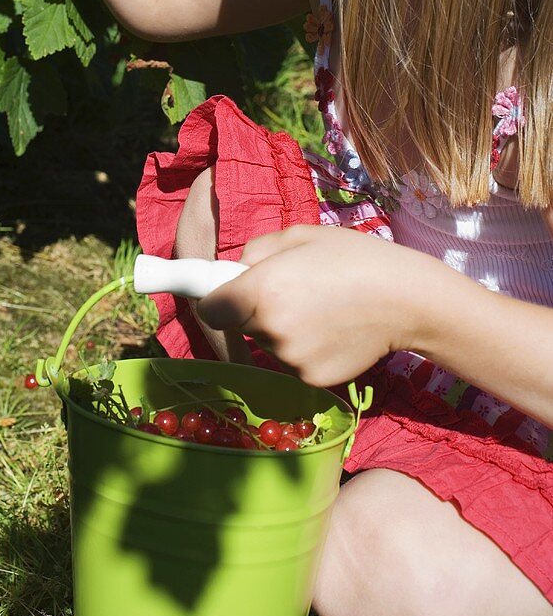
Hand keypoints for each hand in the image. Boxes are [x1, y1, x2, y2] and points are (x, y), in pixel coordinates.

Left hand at [196, 225, 427, 386]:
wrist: (406, 299)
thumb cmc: (353, 258)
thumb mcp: (299, 235)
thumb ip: (256, 251)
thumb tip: (236, 270)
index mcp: (261, 290)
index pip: (210, 309)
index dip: (217, 299)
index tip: (228, 293)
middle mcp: (270, 330)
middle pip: (241, 326)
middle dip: (255, 310)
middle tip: (293, 290)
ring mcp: (291, 360)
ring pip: (268, 344)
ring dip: (282, 330)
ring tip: (322, 308)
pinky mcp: (312, 380)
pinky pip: (293, 363)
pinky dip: (305, 349)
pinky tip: (333, 331)